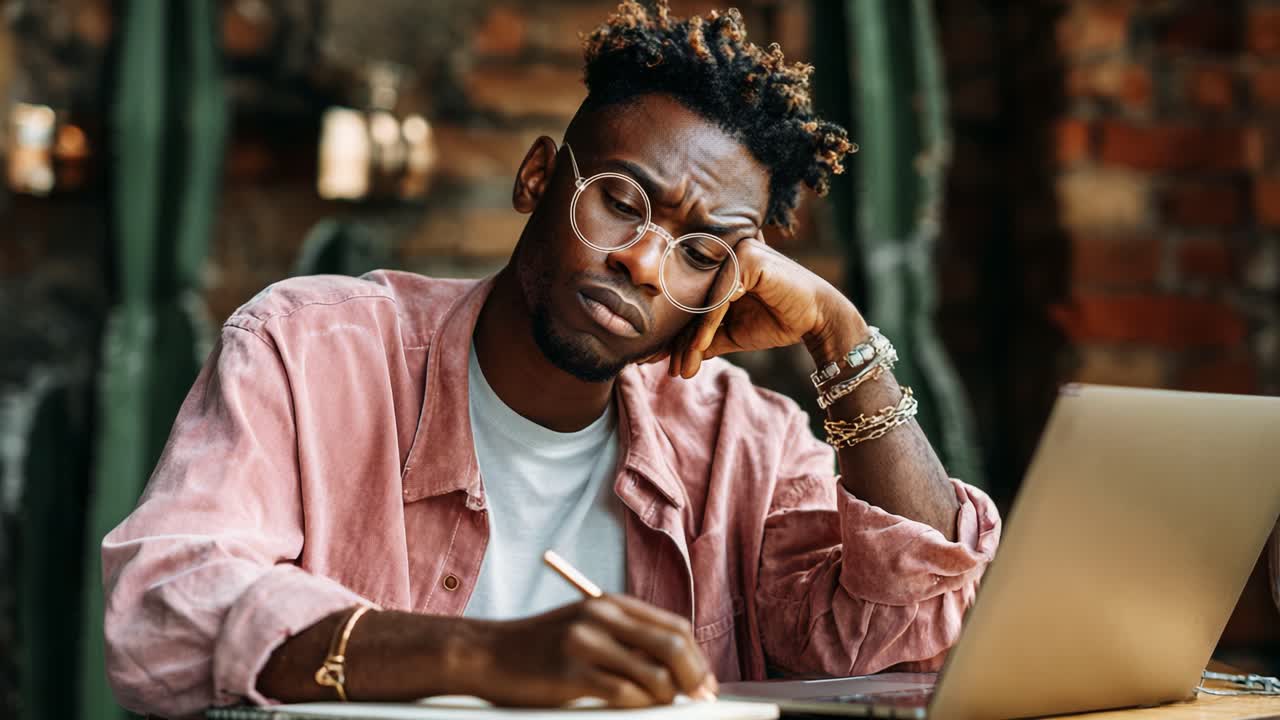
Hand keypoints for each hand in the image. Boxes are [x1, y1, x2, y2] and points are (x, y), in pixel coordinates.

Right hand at [476, 595, 717, 707]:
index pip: (673, 626)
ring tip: (662, 707)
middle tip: (699, 700)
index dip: (697, 657)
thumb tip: (676, 666)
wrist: (486, 654)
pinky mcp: (570, 673)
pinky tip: (636, 709)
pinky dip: (640, 706)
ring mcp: (585, 643)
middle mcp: (601, 616)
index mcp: (609, 603)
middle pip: (672, 645)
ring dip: (667, 697)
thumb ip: (624, 636)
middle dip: (694, 677)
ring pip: (654, 673)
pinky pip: (624, 694)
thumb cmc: (539, 648)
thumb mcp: (584, 626)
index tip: (704, 682)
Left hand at [663, 232, 865, 378]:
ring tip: (683, 366)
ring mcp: (737, 250)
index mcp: (718, 265)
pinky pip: (721, 295)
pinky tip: (700, 347)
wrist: (816, 319)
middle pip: (693, 301)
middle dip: (680, 340)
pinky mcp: (748, 256)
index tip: (662, 364)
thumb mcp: (730, 334)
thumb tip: (668, 358)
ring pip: (703, 300)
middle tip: (669, 370)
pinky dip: (709, 323)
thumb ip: (702, 339)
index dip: (677, 334)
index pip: (690, 302)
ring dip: (692, 338)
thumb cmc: (776, 321)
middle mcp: (725, 251)